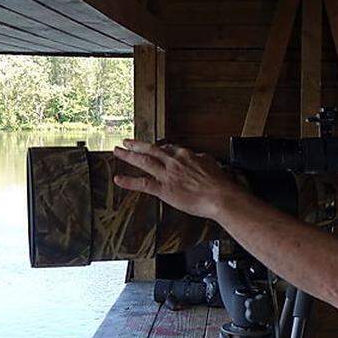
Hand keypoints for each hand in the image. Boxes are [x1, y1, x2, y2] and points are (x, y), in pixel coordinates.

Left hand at [112, 140, 245, 220]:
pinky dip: (129, 181)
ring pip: (144, 161)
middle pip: (151, 149)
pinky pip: (143, 184)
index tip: (152, 147)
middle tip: (126, 142)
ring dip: (129, 155)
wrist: (219, 195)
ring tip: (118, 151)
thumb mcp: (211, 163)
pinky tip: (118, 180)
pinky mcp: (164, 189)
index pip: (168, 148)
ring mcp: (167, 175)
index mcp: (185, 155)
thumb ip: (200, 158)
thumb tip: (198, 157)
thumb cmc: (218, 183)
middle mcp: (174, 162)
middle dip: (137, 145)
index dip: (158, 148)